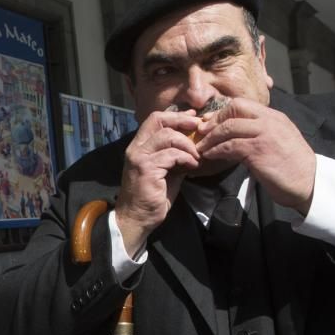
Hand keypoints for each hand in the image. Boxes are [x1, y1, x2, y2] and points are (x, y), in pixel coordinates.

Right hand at [115, 109, 201, 256]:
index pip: (155, 119)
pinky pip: (171, 154)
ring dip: (187, 144)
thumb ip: (175, 156)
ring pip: (168, 136)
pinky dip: (185, 158)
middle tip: (199, 127)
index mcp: (139, 147)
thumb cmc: (152, 198)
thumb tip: (194, 145)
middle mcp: (136, 148)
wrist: (137, 219)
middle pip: (159, 120)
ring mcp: (139, 157)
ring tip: (196, 156)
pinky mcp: (146, 168)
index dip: (176, 115)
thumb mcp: (166, 172)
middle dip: (182, 120)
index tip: (193, 118)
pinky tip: (192, 166)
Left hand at [196, 98, 316, 214]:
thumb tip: (235, 134)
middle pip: (234, 109)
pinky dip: (216, 150)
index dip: (222, 112)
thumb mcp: (278, 140)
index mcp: (274, 117)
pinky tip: (210, 156)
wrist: (308, 183)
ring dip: (210, 138)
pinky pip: (230, 146)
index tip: (209, 123)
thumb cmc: (292, 166)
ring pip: (229, 127)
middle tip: (202, 133)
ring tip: (201, 147)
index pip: (242, 104)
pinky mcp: (258, 150)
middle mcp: (269, 121)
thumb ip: (261, 133)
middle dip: (214, 120)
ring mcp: (264, 134)